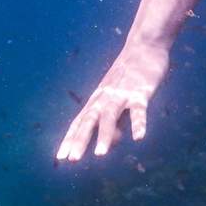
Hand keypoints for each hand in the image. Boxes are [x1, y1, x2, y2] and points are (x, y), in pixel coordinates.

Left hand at [56, 43, 169, 162]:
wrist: (144, 45)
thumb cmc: (130, 75)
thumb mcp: (119, 100)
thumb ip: (115, 121)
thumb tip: (112, 143)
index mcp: (98, 99)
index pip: (80, 122)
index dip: (70, 139)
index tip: (60, 158)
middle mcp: (105, 97)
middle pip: (89, 120)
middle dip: (80, 140)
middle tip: (72, 160)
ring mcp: (122, 94)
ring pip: (110, 116)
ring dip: (105, 136)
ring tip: (100, 155)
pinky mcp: (140, 91)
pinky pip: (139, 109)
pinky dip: (139, 123)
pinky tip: (139, 138)